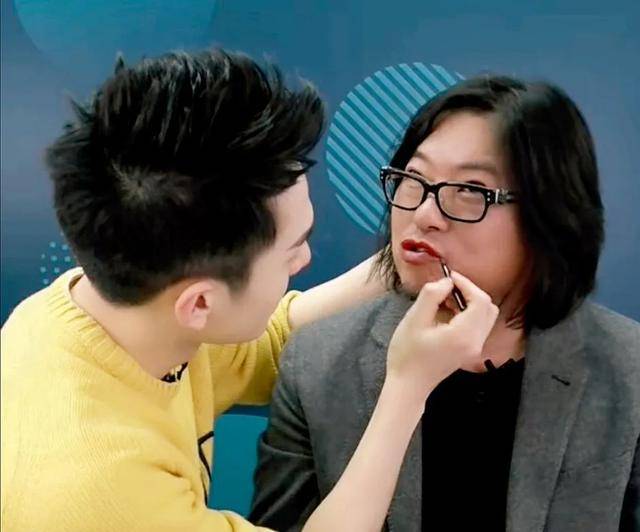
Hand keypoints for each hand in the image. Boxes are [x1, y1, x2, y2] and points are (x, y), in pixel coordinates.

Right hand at [385, 271, 498, 402]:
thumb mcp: (414, 319)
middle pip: (488, 307)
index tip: (448, 277)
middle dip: (470, 292)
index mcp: (463, 334)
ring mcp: (475, 348)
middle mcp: (475, 342)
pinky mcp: (470, 351)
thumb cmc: (407, 354)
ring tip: (444, 300)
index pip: (480, 300)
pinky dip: (467, 314)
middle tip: (447, 288)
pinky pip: (478, 325)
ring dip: (469, 302)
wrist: (409, 385)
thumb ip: (431, 295)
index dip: (467, 284)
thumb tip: (446, 282)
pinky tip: (446, 313)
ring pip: (485, 316)